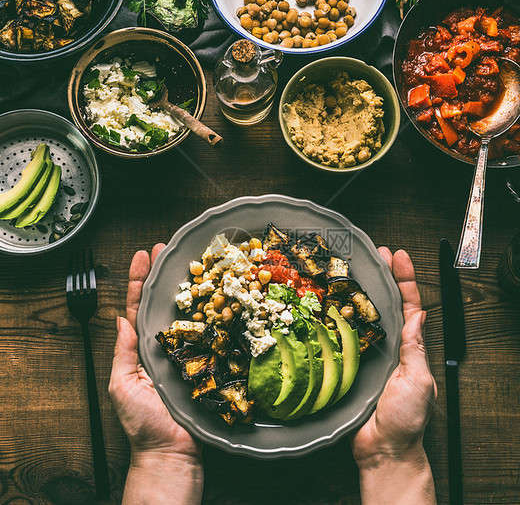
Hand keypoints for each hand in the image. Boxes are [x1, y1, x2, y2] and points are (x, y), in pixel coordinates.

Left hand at [109, 245, 202, 504]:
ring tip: (191, 262)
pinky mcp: (208, 361)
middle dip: (164, 275)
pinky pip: (211, 335)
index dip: (139, 281)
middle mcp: (167, 344)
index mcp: (143, 348)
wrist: (172, 451)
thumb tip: (119, 320)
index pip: (138, 307)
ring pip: (189, 313)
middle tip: (167, 249)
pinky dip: (214, 315)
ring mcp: (189, 351)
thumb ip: (122, 353)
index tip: (142, 256)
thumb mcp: (122, 386)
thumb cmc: (143, 424)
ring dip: (189, 287)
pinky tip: (218, 296)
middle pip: (165, 303)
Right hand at [350, 249, 436, 502]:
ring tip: (353, 269)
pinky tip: (329, 305)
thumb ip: (416, 348)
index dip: (405, 280)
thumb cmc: (406, 418)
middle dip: (383, 277)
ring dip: (360, 292)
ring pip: (364, 317)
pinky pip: (343, 338)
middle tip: (374, 254)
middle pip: (386, 304)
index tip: (400, 257)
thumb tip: (419, 315)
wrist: (382, 449)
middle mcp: (389, 346)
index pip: (410, 305)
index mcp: (410, 347)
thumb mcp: (418, 379)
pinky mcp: (349, 365)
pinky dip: (338, 320)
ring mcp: (368, 354)